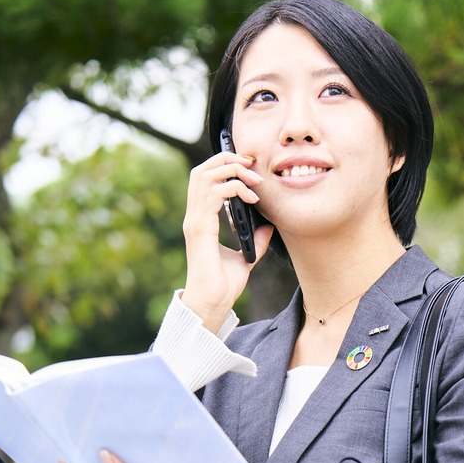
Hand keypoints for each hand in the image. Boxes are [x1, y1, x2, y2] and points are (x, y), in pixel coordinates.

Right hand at [181, 151, 274, 332]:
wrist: (213, 304)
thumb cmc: (223, 285)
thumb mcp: (245, 258)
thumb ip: (255, 240)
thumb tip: (268, 226)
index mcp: (202, 219)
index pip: (205, 179)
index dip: (224, 165)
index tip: (249, 167)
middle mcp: (195, 216)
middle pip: (202, 170)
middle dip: (227, 159)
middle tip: (251, 164)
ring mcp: (195, 221)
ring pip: (205, 176)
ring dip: (231, 170)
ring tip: (253, 179)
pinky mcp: (201, 229)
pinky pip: (213, 194)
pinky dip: (233, 188)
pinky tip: (251, 198)